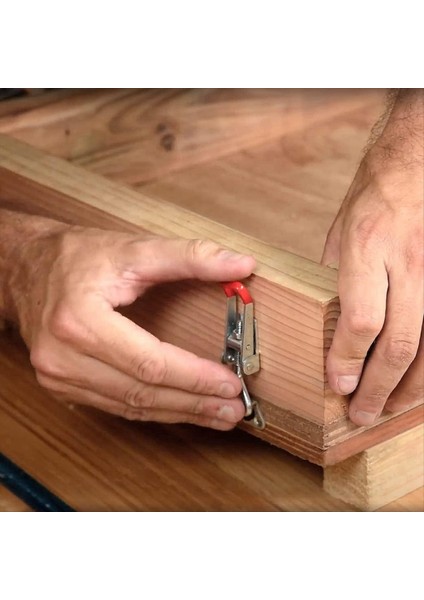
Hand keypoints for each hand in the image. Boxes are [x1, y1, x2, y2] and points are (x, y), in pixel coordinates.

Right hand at [7, 220, 255, 429]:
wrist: (23, 268)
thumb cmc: (76, 257)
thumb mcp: (133, 248)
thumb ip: (191, 256)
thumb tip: (242, 265)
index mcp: (80, 320)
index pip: (149, 362)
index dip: (194, 376)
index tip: (231, 383)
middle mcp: (63, 356)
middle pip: (141, 392)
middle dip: (193, 403)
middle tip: (233, 409)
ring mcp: (58, 377)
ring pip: (129, 407)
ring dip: (178, 413)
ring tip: (218, 415)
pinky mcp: (61, 385)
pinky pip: (115, 406)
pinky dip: (152, 410)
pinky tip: (180, 410)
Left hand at [322, 90, 423, 425]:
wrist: (415, 168)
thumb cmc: (374, 199)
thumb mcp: (339, 236)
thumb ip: (335, 283)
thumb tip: (327, 327)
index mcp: (368, 250)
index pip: (360, 320)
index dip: (348, 360)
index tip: (337, 384)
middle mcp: (409, 264)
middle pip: (399, 344)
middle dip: (378, 388)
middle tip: (362, 413)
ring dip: (410, 387)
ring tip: (389, 407)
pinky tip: (418, 382)